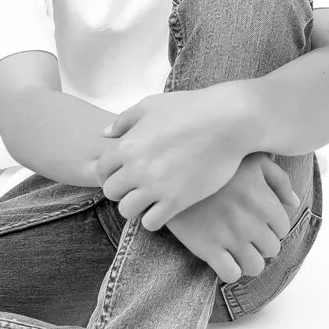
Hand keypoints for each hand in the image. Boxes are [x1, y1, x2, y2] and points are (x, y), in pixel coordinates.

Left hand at [95, 86, 251, 231]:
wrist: (228, 121)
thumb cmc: (190, 108)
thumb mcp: (151, 105)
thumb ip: (124, 120)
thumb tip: (105, 134)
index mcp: (127, 145)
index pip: (100, 170)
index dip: (109, 172)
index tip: (123, 172)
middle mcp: (137, 168)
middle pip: (111, 192)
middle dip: (121, 189)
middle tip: (136, 185)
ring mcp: (156, 187)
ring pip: (127, 211)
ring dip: (135, 206)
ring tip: (149, 199)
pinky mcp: (177, 201)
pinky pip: (151, 223)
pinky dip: (154, 218)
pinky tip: (164, 207)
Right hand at [163, 153, 300, 284]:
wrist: (173, 171)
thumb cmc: (217, 163)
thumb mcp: (253, 160)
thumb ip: (278, 179)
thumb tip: (293, 203)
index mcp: (263, 201)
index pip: (283, 229)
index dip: (271, 226)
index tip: (256, 220)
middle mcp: (250, 222)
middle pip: (271, 249)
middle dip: (261, 243)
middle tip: (245, 234)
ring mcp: (229, 237)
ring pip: (255, 267)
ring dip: (248, 260)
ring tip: (236, 249)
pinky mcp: (207, 248)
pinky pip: (230, 274)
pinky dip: (230, 270)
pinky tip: (221, 257)